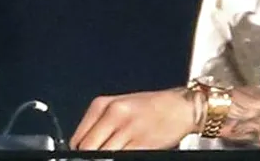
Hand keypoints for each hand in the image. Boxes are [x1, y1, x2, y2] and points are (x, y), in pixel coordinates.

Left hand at [70, 88, 198, 150]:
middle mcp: (114, 113)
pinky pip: (122, 158)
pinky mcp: (142, 143)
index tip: (84, 155)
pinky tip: (128, 152)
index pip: (77, 138)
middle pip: (87, 149)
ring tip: (115, 153)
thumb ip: (99, 124)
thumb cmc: (153, 106)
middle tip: (99, 156)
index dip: (79, 151)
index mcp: (103, 104)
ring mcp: (128, 129)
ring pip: (103, 155)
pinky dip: (121, 158)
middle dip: (91, 156)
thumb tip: (83, 146)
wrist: (182, 106)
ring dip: (106, 157)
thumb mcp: (120, 107)